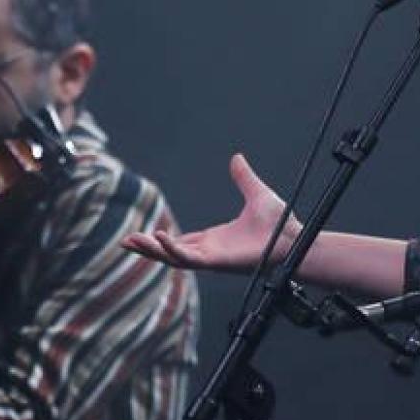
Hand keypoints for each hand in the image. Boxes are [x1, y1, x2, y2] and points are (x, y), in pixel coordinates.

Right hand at [121, 153, 290, 273]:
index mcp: (214, 239)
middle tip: (125, 242)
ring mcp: (212, 257)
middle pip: (170, 253)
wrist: (294, 237)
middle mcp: (210, 250)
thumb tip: (236, 158)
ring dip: (152, 250)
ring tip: (132, 242)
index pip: (180, 242)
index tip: (142, 235)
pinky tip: (158, 240)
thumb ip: (243, 178)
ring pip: (174, 258)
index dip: (160, 241)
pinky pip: (188, 258)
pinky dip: (172, 250)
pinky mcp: (217, 261)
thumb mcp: (256, 194)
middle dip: (147, 249)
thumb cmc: (280, 223)